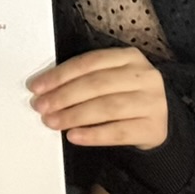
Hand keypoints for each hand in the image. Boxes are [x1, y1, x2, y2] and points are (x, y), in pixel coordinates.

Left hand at [29, 48, 168, 148]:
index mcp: (129, 57)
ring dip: (74, 115)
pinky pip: (119, 132)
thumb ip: (85, 80)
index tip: (37, 87)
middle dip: (64, 96)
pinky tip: (74, 136)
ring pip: (107, 107)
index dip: (60, 74)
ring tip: (53, 122)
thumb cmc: (125, 97)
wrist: (157, 123)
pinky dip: (93, 135)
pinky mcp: (154, 128)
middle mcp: (145, 76)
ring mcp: (152, 102)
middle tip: (41, 107)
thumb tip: (46, 91)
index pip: (90, 62)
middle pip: (97, 84)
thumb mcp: (111, 80)